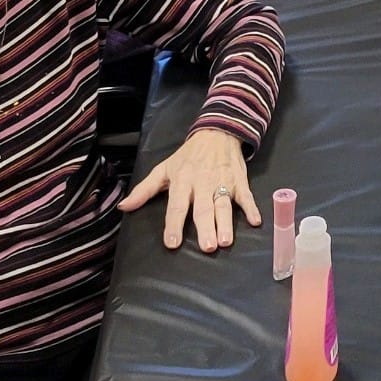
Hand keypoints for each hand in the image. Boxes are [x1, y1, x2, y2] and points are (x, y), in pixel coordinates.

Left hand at [119, 128, 259, 252]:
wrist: (216, 133)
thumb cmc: (187, 157)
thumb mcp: (163, 169)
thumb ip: (144, 190)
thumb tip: (124, 207)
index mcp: (182, 181)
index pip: (177, 205)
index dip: (173, 224)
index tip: (172, 243)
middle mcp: (203, 183)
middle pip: (203, 208)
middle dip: (206, 227)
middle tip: (208, 247)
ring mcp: (223, 182)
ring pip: (224, 205)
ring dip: (226, 223)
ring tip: (226, 241)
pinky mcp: (240, 181)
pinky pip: (246, 196)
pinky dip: (252, 208)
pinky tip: (256, 221)